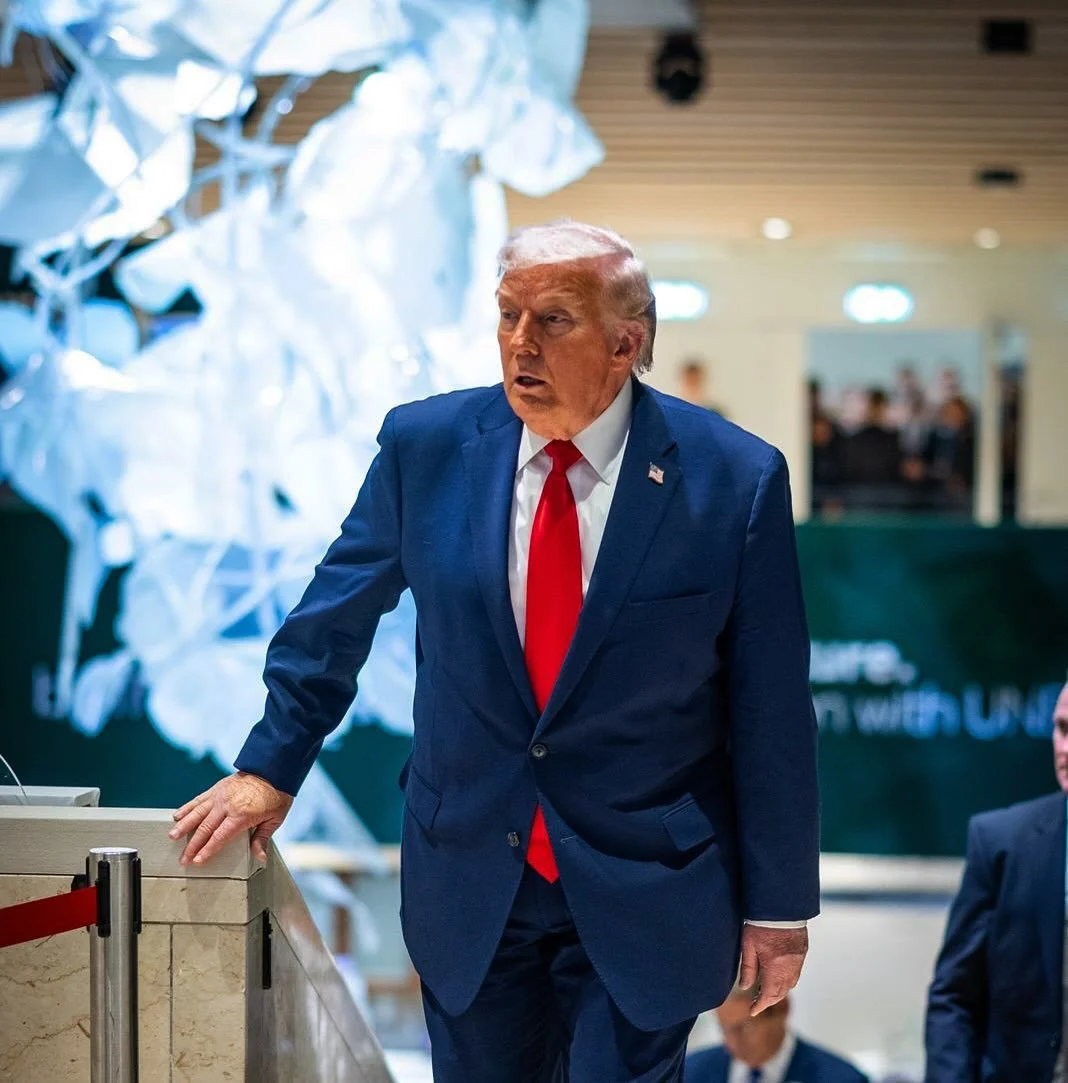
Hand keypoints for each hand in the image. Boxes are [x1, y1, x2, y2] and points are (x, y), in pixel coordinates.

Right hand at [169, 772, 292, 866]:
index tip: (197, 861)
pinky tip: (177, 815)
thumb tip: (260, 858)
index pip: (219, 837)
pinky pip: (199, 799)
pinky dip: (187, 807)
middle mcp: (227, 805)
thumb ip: (262, 839)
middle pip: (205, 828)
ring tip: (172, 837)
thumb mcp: (274, 819)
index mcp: (241, 816)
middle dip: (192, 846)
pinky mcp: (217, 788)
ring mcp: (220, 795)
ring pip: (197, 813)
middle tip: (183, 859)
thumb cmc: (276, 795)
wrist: (273, 769)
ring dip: (183, 826)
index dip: (207, 850)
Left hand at [738, 924, 807, 1015]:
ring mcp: (798, 959)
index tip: (753, 1011)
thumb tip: (745, 987)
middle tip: (757, 1002)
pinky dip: (787, 980)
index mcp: (775, 966)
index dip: (760, 1005)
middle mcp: (790, 966)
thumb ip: (748, 968)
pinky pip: (796, 973)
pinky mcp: (802, 951)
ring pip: (791, 984)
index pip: (769, 994)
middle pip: (781, 992)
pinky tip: (778, 977)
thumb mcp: (748, 945)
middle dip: (770, 1000)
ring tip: (766, 991)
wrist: (780, 905)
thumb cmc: (761, 923)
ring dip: (779, 990)